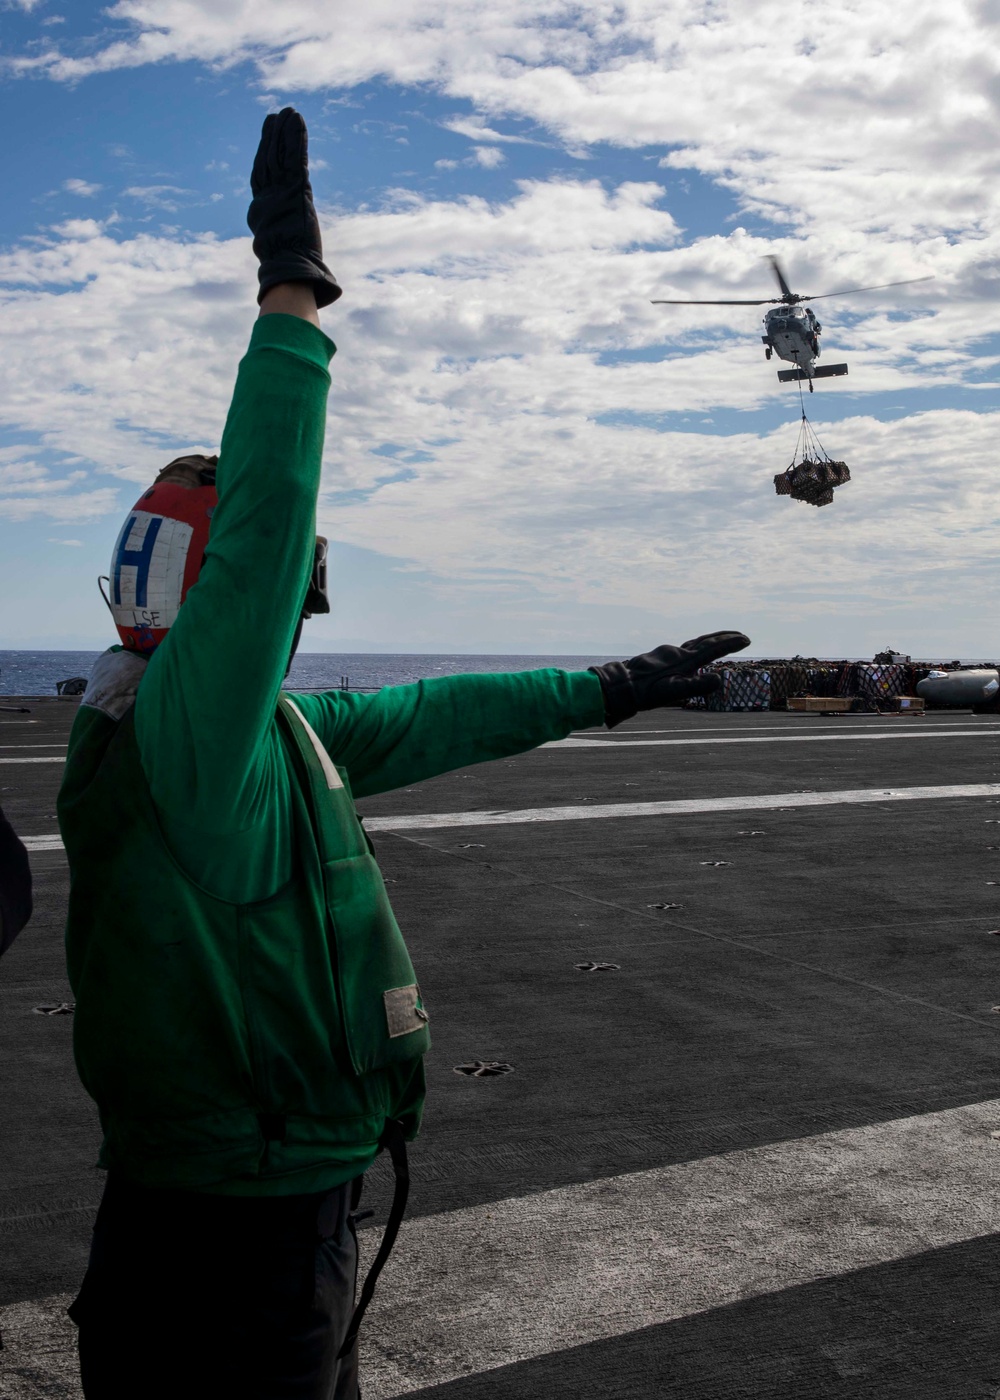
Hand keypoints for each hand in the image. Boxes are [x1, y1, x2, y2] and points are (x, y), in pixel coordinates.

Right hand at [247, 107, 340, 308]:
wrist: (288, 268)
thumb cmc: (287, 270)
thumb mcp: (278, 251)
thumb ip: (276, 245)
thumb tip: (271, 262)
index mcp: (261, 211)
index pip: (261, 179)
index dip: (262, 159)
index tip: (265, 144)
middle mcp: (267, 197)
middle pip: (268, 161)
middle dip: (271, 139)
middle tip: (274, 119)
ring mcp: (280, 191)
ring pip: (280, 154)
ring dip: (284, 132)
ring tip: (288, 112)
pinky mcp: (296, 187)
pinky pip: (295, 156)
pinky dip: (296, 137)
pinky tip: (296, 119)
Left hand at [589, 631, 750, 727]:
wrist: (620, 686)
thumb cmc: (645, 692)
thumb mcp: (673, 692)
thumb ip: (695, 686)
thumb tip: (719, 679)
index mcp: (684, 660)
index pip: (713, 649)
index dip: (731, 644)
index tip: (747, 639)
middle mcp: (677, 653)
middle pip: (705, 641)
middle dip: (724, 637)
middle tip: (740, 635)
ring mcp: (667, 654)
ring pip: (693, 643)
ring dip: (709, 641)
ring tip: (720, 640)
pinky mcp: (659, 658)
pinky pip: (682, 649)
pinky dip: (694, 648)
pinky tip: (690, 654)